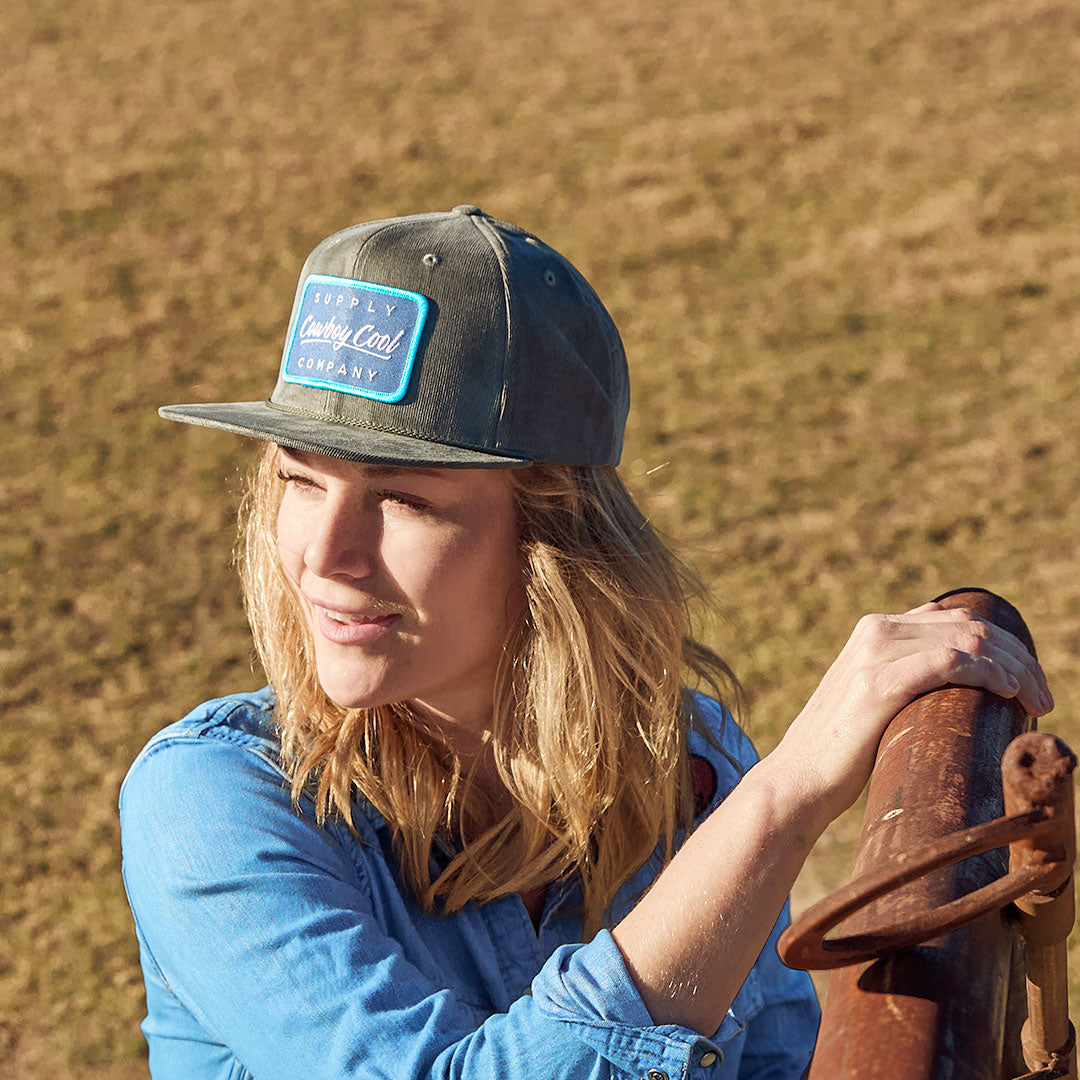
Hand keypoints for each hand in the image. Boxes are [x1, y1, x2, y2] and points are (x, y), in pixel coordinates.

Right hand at [769, 601, 1052, 825]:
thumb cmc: (842, 753)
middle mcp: (875, 631)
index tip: (1030, 682)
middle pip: (970, 625)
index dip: (1005, 645)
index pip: (957, 618)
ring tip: (1037, 701)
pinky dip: (988, 672)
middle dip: (1019, 658)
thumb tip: (959, 688)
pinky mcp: (877, 683)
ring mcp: (874, 653)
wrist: (798, 779)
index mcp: (876, 629)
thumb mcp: (876, 700)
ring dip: (1015, 668)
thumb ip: (906, 678)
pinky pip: (949, 662)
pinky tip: (1008, 692)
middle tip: (1045, 698)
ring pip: (968, 639)